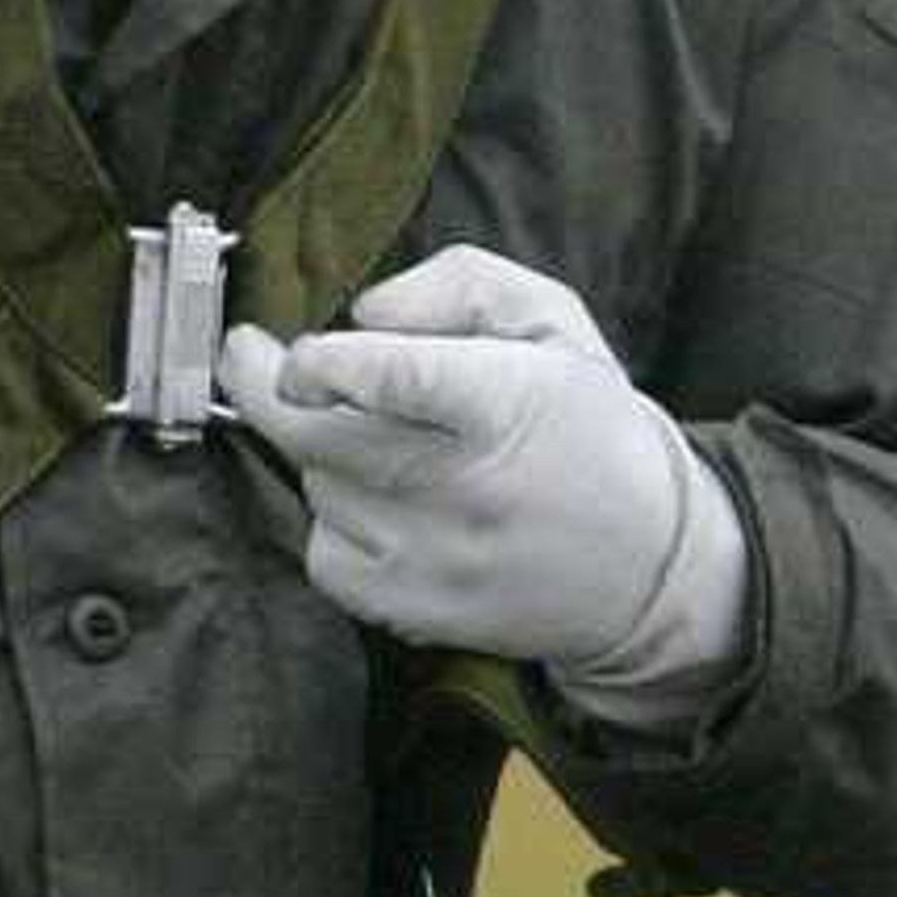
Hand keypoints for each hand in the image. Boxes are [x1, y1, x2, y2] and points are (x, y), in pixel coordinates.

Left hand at [217, 246, 747, 689]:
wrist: (649, 565)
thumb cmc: (590, 428)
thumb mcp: (554, 322)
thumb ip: (461, 284)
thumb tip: (363, 314)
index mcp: (506, 404)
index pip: (392, 379)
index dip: (322, 362)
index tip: (291, 349)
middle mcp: (464, 489)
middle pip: (321, 437)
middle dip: (267, 389)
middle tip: (248, 355)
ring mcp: (434, 559)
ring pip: (320, 488)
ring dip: (326, 457)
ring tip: (384, 444)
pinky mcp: (415, 612)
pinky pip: (324, 556)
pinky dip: (334, 524)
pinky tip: (381, 507)